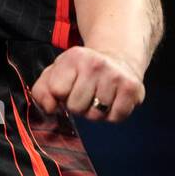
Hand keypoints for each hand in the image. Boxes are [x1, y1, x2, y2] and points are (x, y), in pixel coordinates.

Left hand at [29, 46, 144, 122]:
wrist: (117, 60)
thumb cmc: (81, 71)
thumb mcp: (56, 73)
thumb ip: (42, 91)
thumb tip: (49, 108)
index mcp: (74, 58)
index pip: (57, 91)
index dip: (60, 95)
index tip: (68, 88)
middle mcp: (96, 64)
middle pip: (75, 106)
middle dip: (77, 105)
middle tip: (85, 93)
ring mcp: (115, 75)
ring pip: (95, 115)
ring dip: (95, 111)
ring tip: (98, 96)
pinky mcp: (132, 88)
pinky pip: (115, 118)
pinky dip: (112, 115)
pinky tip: (111, 101)